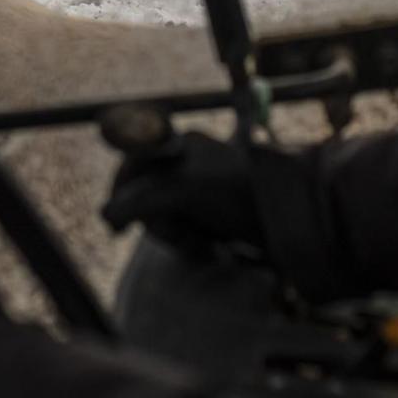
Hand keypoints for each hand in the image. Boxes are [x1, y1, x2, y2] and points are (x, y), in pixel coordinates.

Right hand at [99, 131, 266, 255]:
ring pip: (167, 220)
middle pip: (147, 200)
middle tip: (179, 235)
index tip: (116, 228)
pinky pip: (188, 233)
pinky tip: (211, 251)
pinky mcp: (215, 215)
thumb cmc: (239, 192)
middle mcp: (187, 165)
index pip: (132, 168)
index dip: (120, 196)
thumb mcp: (184, 190)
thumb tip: (106, 216)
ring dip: (178, 238)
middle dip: (159, 224)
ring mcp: (201, 192)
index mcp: (179, 147)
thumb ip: (141, 199)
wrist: (291, 214)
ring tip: (201, 245)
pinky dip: (194, 246)